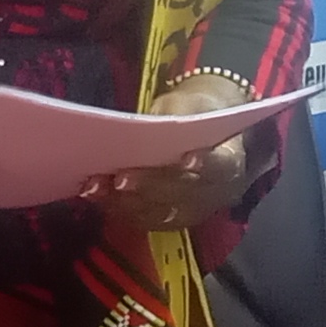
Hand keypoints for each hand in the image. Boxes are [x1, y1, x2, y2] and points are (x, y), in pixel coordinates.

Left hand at [85, 75, 257, 231]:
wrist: (205, 138)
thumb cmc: (196, 116)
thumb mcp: (192, 105)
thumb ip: (176, 117)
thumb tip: (143, 127)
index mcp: (230, 161)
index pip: (221, 166)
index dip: (206, 164)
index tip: (187, 158)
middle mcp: (215, 194)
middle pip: (183, 194)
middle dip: (150, 186)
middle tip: (120, 178)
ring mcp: (193, 212)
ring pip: (159, 213)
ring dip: (124, 202)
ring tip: (95, 187)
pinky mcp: (170, 221)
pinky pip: (143, 220)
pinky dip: (117, 208)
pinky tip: (95, 194)